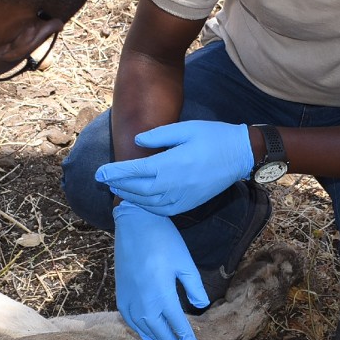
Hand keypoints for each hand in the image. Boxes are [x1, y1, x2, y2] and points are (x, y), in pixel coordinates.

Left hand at [94, 121, 253, 216]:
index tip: (100, 172)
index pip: (135, 171)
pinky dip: (148, 207)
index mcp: (171, 164)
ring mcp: (182, 197)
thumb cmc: (212, 137)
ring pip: (149, 203)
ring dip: (131, 197)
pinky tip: (141, 201)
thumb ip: (159, 136)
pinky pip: (163, 210)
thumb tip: (138, 141)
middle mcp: (174, 184)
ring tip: (119, 190)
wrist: (239, 155)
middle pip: (138, 189)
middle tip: (105, 181)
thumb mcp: (185, 129)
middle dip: (119, 185)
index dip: (115, 172)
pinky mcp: (189, 204)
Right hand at [111, 201, 207, 339]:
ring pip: (142, 327)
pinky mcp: (121, 292)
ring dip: (153, 339)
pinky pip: (128, 318)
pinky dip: (136, 328)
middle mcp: (144, 302)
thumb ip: (194, 287)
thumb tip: (201, 305)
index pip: (176, 324)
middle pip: (158, 330)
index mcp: (162, 295)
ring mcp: (130, 298)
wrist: (135, 223)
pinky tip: (143, 332)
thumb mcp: (185, 262)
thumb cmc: (163, 240)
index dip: (185, 336)